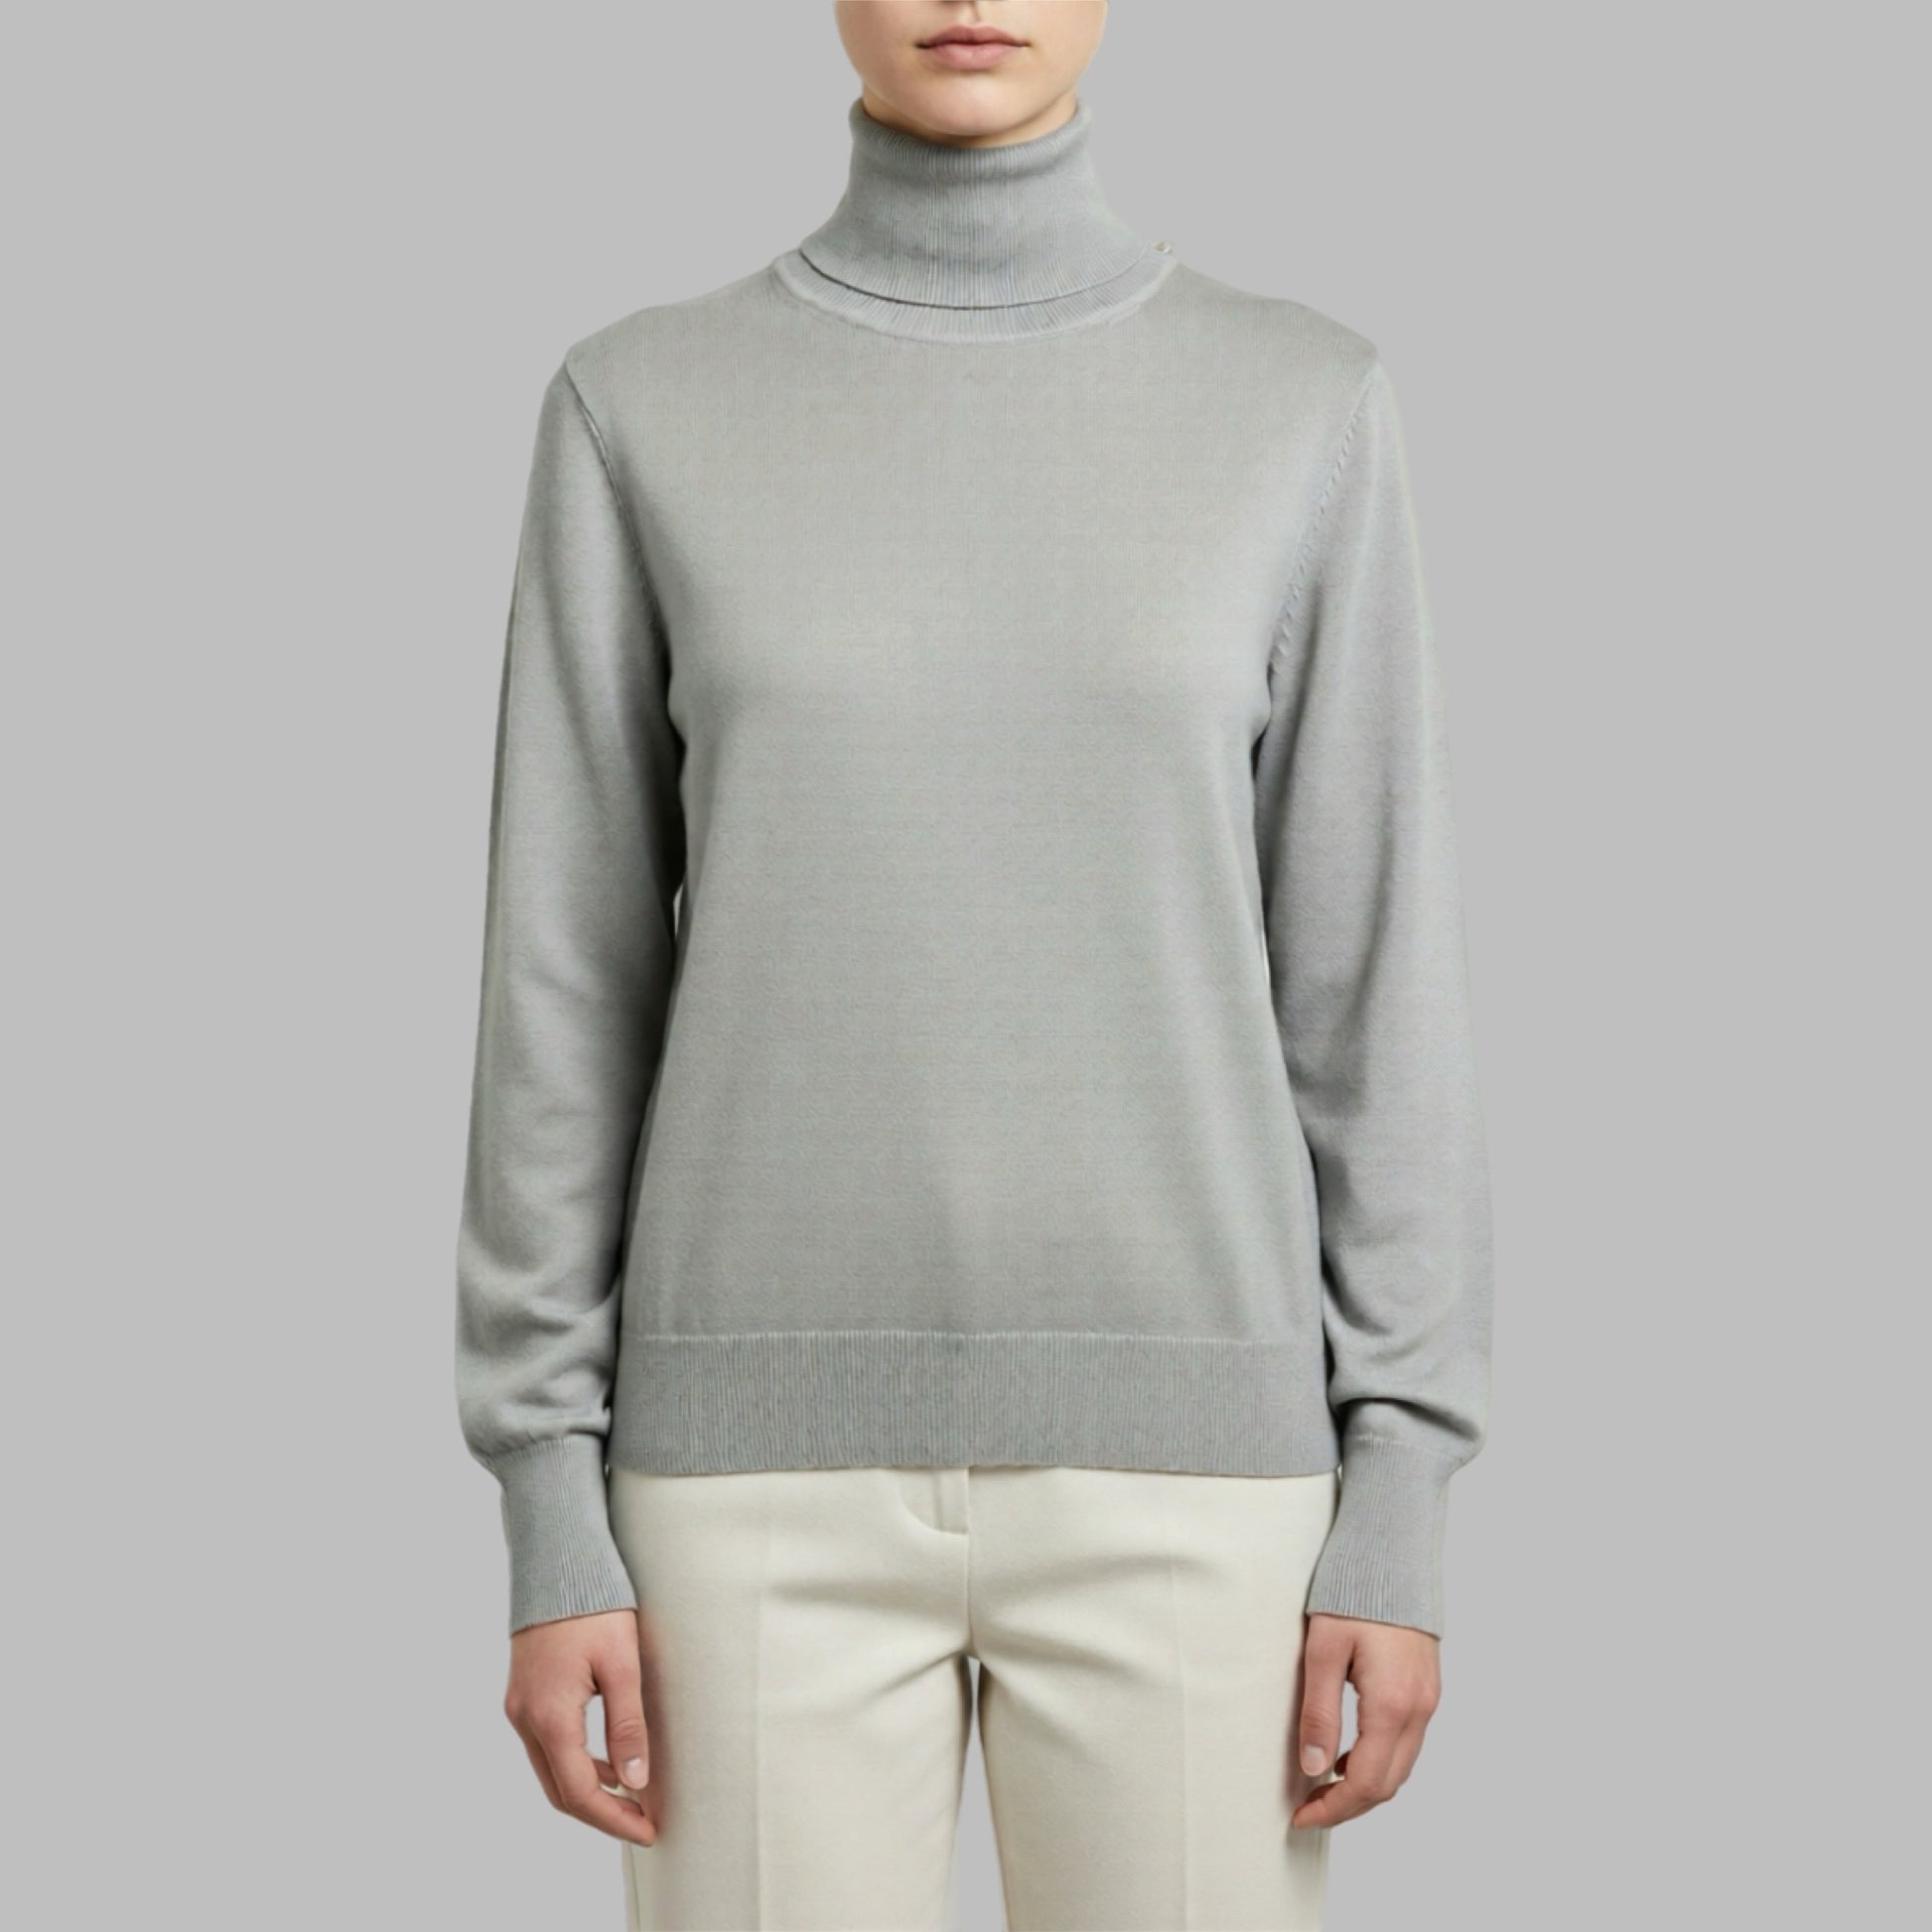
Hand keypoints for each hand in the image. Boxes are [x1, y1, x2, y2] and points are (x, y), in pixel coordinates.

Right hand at [503, 1607, 656, 1846]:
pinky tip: (606, 1760)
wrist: (558, 1560)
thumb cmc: (595, 1607)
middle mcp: (525, 1718)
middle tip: (642, 1822)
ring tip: (632, 1797)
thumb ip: (627, 1726)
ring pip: (550, 1770)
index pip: (579, 1792)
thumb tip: (636, 1782)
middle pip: (559, 1790)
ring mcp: (519, 1706)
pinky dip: (575, 1763)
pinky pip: (546, 1745)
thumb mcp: (622, 1665)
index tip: (648, 1831)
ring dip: (587, 1790)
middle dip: (601, 1813)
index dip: (614, 1819)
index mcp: (549, 1716)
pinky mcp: (523, 1693)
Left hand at [1290, 1611, 1441, 1829]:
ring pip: (1400, 1766)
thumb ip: (1319, 1713)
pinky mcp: (1426, 1689)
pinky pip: (1405, 1742)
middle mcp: (1419, 1709)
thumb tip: (1314, 1769)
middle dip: (1348, 1806)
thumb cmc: (1350, 1593)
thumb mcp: (1322, 1651)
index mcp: (1393, 1705)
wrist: (1391, 1554)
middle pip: (1388, 1784)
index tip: (1300, 1818)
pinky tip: (1348, 1755)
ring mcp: (1428, 1700)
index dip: (1333, 1809)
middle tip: (1308, 1810)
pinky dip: (1378, 1761)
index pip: (1367, 1783)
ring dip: (1364, 1786)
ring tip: (1321, 1786)